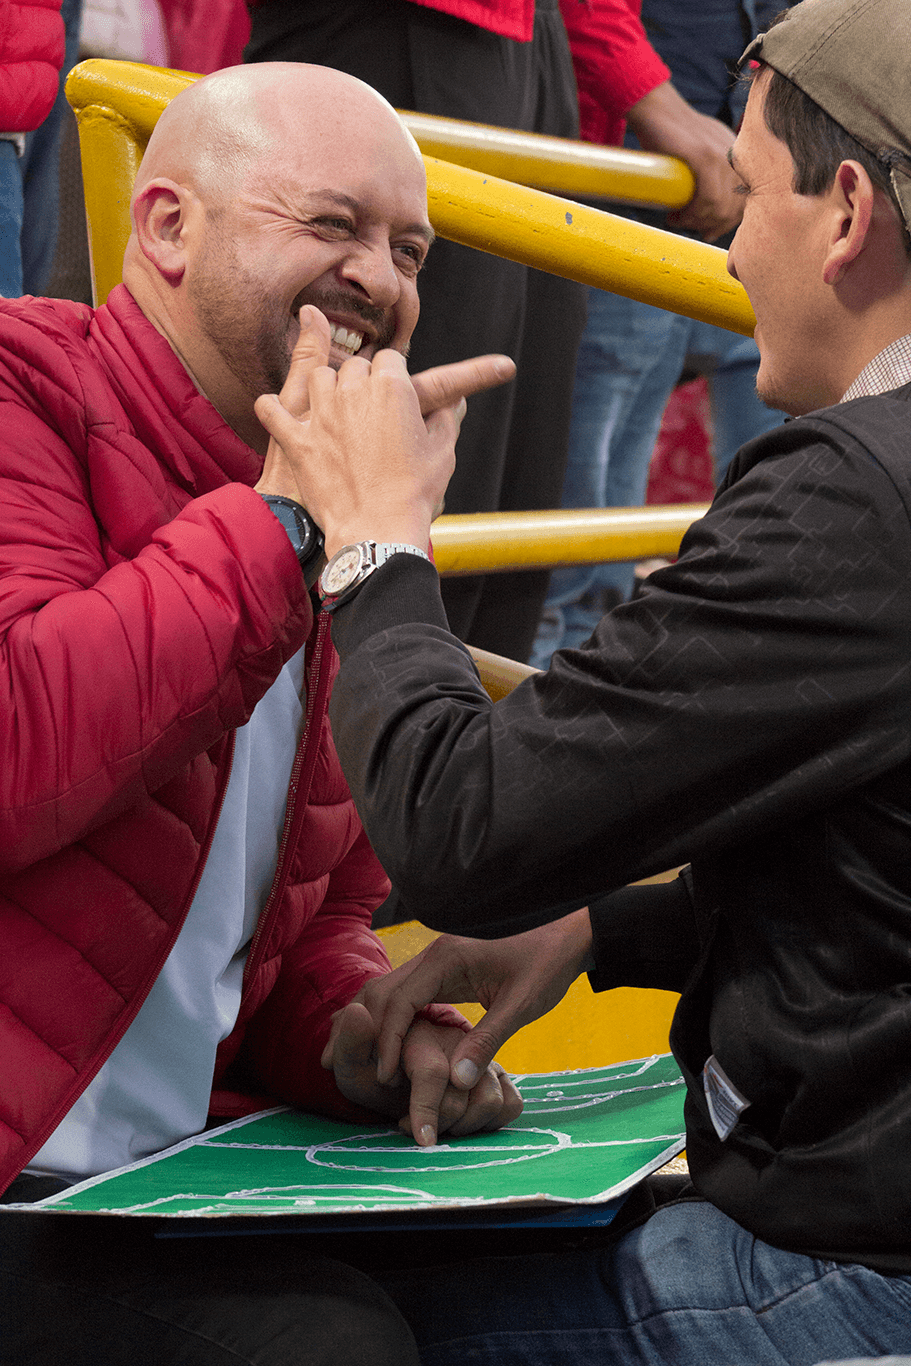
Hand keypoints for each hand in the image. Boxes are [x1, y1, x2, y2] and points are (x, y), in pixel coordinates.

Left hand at [254, 307, 514, 548]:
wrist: (378, 530)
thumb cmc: (413, 494)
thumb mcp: (442, 452)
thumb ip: (446, 418)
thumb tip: (454, 402)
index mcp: (392, 388)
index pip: (390, 359)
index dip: (392, 375)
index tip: (393, 392)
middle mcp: (354, 391)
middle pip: (354, 366)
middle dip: (362, 381)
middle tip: (368, 409)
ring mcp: (322, 415)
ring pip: (318, 379)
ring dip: (326, 388)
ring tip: (333, 408)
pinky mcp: (298, 441)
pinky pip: (272, 410)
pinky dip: (272, 408)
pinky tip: (278, 411)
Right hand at [325, 910, 592, 1134]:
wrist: (567, 929)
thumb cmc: (548, 961)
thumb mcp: (521, 1004)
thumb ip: (487, 1040)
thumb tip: (456, 1082)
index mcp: (447, 957)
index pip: (401, 1000)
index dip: (389, 1041)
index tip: (385, 1077)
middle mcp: (435, 952)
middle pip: (382, 990)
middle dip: (363, 1029)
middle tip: (341, 1066)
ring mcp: (437, 957)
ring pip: (388, 988)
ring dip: (370, 1021)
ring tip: (349, 1055)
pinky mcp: (445, 966)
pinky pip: (406, 990)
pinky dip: (389, 1014)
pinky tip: (383, 1040)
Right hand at [626, 81, 741, 241]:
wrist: (654, 108)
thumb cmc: (668, 134)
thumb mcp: (698, 152)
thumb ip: (709, 174)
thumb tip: (710, 209)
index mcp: (736, 155)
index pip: (744, 199)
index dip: (727, 222)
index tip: (707, 231)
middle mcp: (734, 154)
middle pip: (735, 207)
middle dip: (711, 226)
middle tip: (687, 225)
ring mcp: (721, 154)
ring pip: (721, 206)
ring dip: (697, 222)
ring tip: (677, 219)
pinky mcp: (704, 156)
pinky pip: (708, 198)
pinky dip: (692, 214)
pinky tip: (676, 214)